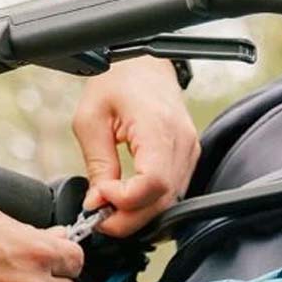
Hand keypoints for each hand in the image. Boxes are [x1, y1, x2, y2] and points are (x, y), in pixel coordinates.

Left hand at [72, 58, 199, 236]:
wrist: (143, 63)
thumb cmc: (117, 81)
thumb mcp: (91, 120)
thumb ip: (98, 165)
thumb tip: (98, 203)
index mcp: (158, 127)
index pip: (153, 183)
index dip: (125, 201)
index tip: (99, 198)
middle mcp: (182, 142)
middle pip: (163, 201)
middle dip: (128, 219)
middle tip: (99, 218)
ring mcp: (189, 151)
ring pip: (169, 202)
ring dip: (138, 214)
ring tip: (109, 207)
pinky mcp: (187, 158)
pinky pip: (172, 192)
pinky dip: (148, 203)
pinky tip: (127, 199)